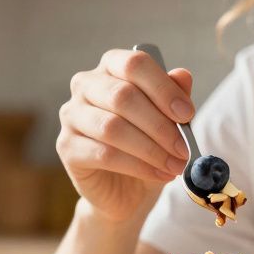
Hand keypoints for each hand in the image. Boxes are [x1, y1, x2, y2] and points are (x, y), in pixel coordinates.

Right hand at [57, 48, 193, 222]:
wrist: (127, 190)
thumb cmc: (148, 146)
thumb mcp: (169, 122)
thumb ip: (174, 97)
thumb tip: (182, 75)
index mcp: (111, 67)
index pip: (135, 63)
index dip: (163, 88)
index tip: (187, 114)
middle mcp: (86, 85)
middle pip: (123, 96)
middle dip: (159, 125)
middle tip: (183, 148)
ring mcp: (71, 115)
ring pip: (112, 127)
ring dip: (151, 149)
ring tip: (175, 165)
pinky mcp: (67, 147)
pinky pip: (104, 154)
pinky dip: (138, 166)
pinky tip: (158, 174)